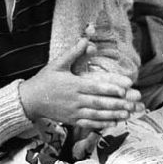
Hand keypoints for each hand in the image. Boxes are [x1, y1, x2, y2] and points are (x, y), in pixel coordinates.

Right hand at [19, 38, 142, 128]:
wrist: (30, 100)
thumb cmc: (45, 79)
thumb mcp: (57, 63)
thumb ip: (74, 52)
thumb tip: (86, 39)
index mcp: (73, 85)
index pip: (95, 87)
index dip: (111, 88)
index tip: (125, 89)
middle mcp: (75, 100)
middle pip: (100, 103)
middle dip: (117, 104)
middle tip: (133, 103)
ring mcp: (73, 112)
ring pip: (97, 115)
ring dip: (113, 115)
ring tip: (127, 114)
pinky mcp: (71, 120)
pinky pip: (89, 123)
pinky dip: (102, 124)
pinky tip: (113, 123)